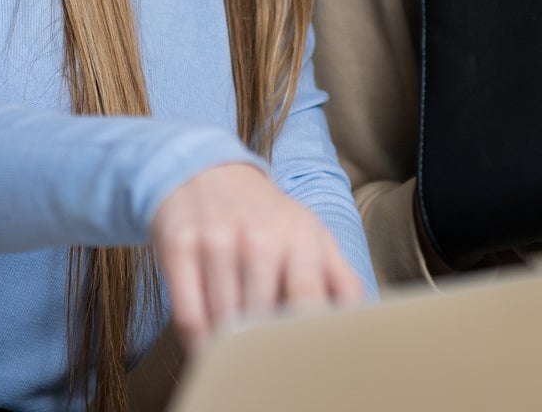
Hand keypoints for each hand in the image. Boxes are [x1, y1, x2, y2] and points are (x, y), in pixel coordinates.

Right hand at [150, 162, 365, 352]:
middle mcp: (258, 236)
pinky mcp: (179, 246)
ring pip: (223, 321)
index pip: (307, 298)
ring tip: (240, 363)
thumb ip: (339, 278)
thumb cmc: (267, 216)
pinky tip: (209, 350)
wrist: (208, 169)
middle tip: (270, 372)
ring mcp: (216, 240)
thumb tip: (362, 321)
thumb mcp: (310, 234)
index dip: (305, 337)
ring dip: (231, 351)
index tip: (304, 365)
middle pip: (261, 316)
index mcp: (299, 236)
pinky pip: (188, 315)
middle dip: (265, 350)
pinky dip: (198, 343)